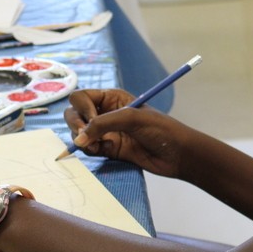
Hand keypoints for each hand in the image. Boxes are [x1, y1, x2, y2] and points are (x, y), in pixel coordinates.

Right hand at [64, 89, 192, 177]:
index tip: (92, 119)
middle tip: (85, 135)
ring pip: (79, 132)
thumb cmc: (160, 129)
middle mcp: (106, 113)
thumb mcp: (132, 118)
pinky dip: (88, 150)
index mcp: (112, 98)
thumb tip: (79, 138)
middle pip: (75, 114)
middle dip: (76, 124)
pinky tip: (99, 151)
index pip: (81, 97)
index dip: (81, 107)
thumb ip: (103, 124)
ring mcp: (107, 132)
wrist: (177, 154)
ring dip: (81, 138)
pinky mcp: (110, 149)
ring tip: (95, 145)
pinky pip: (89, 148)